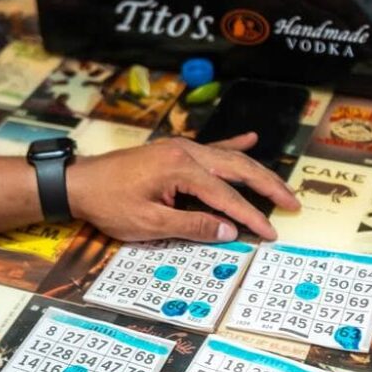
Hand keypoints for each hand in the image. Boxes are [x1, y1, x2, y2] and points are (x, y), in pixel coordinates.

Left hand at [67, 133, 299, 241]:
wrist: (78, 183)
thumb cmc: (109, 204)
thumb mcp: (149, 224)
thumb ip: (192, 226)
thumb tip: (229, 232)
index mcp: (181, 168)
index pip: (226, 197)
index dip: (251, 217)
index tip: (271, 233)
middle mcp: (186, 151)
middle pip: (238, 169)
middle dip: (268, 187)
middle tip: (293, 204)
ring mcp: (180, 148)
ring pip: (229, 158)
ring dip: (257, 172)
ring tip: (281, 186)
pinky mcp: (173, 151)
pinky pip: (212, 147)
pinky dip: (234, 145)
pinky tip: (252, 138)